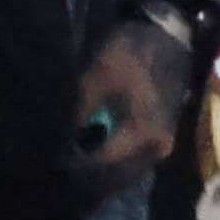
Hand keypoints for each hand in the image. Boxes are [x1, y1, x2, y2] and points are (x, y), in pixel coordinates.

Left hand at [67, 18, 189, 186]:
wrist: (168, 39)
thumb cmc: (129, 55)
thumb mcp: (94, 80)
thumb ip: (79, 116)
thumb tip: (64, 142)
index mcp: (139, 135)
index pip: (101, 165)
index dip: (73, 168)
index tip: (51, 165)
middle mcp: (156, 150)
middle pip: (118, 179)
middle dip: (89, 180)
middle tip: (60, 175)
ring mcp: (163, 147)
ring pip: (130, 175)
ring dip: (103, 177)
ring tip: (77, 172)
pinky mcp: (163, 140)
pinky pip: (137, 164)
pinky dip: (116, 166)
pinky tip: (99, 161)